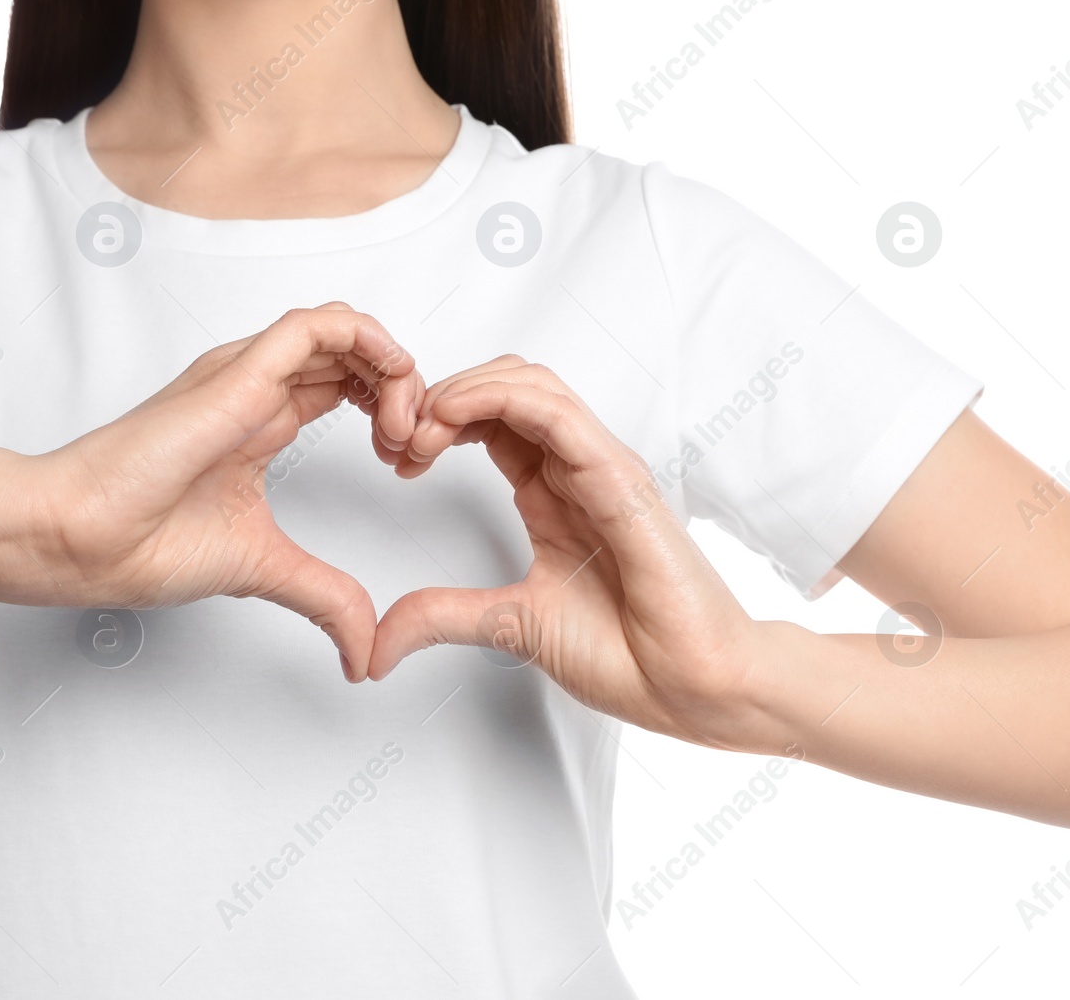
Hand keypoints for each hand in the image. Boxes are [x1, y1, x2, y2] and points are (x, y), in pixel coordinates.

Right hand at [39, 303, 425, 680]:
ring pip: (342, 330)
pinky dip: (367, 342)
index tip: (404, 462)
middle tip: (414, 445)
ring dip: (393, 367)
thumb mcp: (266, 570)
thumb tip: (364, 650)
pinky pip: (312, 326)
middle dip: (404, 390)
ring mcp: (246, 375)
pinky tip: (388, 385)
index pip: (347, 383)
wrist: (79, 541)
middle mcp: (257, 388)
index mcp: (263, 420)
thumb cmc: (142, 543)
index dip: (392, 409)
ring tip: (400, 427)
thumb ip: (324, 598)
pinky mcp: (236, 374)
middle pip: (355, 353)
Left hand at [368, 357, 760, 747]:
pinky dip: (500, 399)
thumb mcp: (511, 626)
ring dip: (464, 390)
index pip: (490, 421)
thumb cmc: (632, 654)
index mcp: (553, 495)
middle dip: (441, 396)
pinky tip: (454, 417)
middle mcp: (577, 471)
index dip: (434, 421)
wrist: (691, 685)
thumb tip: (378, 639)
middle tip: (396, 437)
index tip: (393, 456)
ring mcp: (602, 469)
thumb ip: (447, 617)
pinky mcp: (619, 479)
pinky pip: (559, 415)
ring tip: (420, 426)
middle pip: (506, 387)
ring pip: (531, 385)